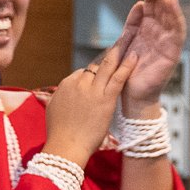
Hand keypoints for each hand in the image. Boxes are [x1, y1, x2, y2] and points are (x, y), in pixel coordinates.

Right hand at [43, 46, 133, 164]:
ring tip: (128, 43)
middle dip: (108, 55)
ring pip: (107, 66)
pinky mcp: (105, 98)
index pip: (82, 73)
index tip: (101, 77)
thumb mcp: (55, 109)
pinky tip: (134, 56)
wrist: (66, 146)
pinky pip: (118, 78)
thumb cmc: (60, 134)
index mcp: (66, 85)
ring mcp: (92, 90)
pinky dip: (127, 66)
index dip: (93, 76)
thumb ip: (62, 97)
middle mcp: (78, 83)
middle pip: (95, 66)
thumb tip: (66, 94)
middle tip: (119, 45)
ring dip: (118, 53)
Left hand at [118, 0, 185, 110]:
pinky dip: (176, 15)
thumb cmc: (128, 72)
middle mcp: (160, 32)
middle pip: (159, 4)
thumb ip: (132, 24)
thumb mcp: (126, 42)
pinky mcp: (173, 51)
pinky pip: (177, 30)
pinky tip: (171, 1)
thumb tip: (139, 4)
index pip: (148, 3)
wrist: (132, 96)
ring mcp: (168, 40)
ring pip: (169, 13)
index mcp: (148, 28)